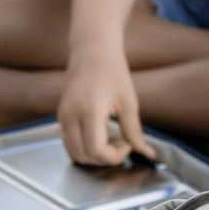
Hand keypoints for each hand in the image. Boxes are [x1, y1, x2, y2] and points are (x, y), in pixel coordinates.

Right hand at [58, 47, 156, 165]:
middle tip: (122, 144)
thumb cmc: (112, 71)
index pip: (97, 150)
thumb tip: (148, 153)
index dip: (115, 156)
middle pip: (85, 156)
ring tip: (110, 141)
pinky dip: (84, 149)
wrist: (91, 51)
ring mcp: (63, 118)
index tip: (128, 145)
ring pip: (74, 154)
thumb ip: (135, 132)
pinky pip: (69, 145)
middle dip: (105, 158)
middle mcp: (71, 116)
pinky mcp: (61, 118)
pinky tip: (99, 137)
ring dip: (94, 156)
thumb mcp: (129, 102)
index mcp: (90, 111)